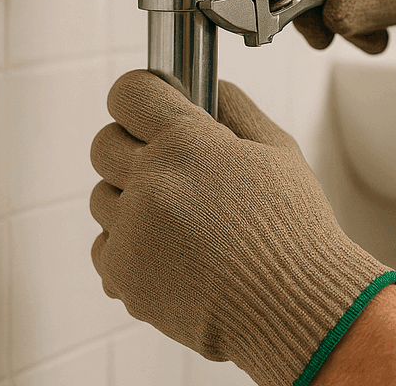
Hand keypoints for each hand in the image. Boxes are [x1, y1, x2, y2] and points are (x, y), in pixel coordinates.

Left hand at [90, 71, 395, 385]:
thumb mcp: (279, 150)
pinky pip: (104, 246)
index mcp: (188, 144)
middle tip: (174, 166)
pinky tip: (173, 251)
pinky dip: (130, 245)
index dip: (142, 96)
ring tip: (183, 219)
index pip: (130, 94)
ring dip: (133, 199)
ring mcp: (131, 233)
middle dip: (134, 146)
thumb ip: (235, 108)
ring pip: (101, 196)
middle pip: (104, 143)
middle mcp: (151, 183)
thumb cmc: (293, 230)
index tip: (150, 106)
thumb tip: (208, 88)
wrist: (292, 306)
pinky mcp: (122, 276)